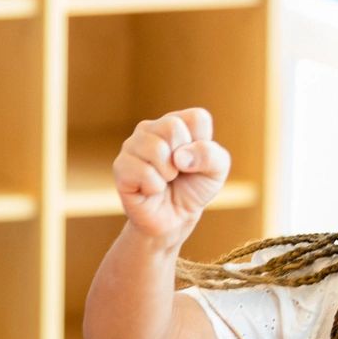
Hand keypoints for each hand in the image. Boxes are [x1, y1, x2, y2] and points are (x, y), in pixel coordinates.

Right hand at [114, 109, 230, 246]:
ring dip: (168, 173)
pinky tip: (150, 189)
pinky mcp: (121, 167)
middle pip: (172, 127)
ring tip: (164, 180)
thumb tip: (180, 157)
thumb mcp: (216, 171)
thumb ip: (211, 155)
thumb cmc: (193, 190)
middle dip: (183, 158)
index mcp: (177, 122)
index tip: (194, 160)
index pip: (196, 118)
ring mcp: (132, 146)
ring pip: (155, 148)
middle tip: (177, 172)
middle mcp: (151, 129)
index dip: (202, 145)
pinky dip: (154, 186)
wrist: (173, 220)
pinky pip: (143, 171)